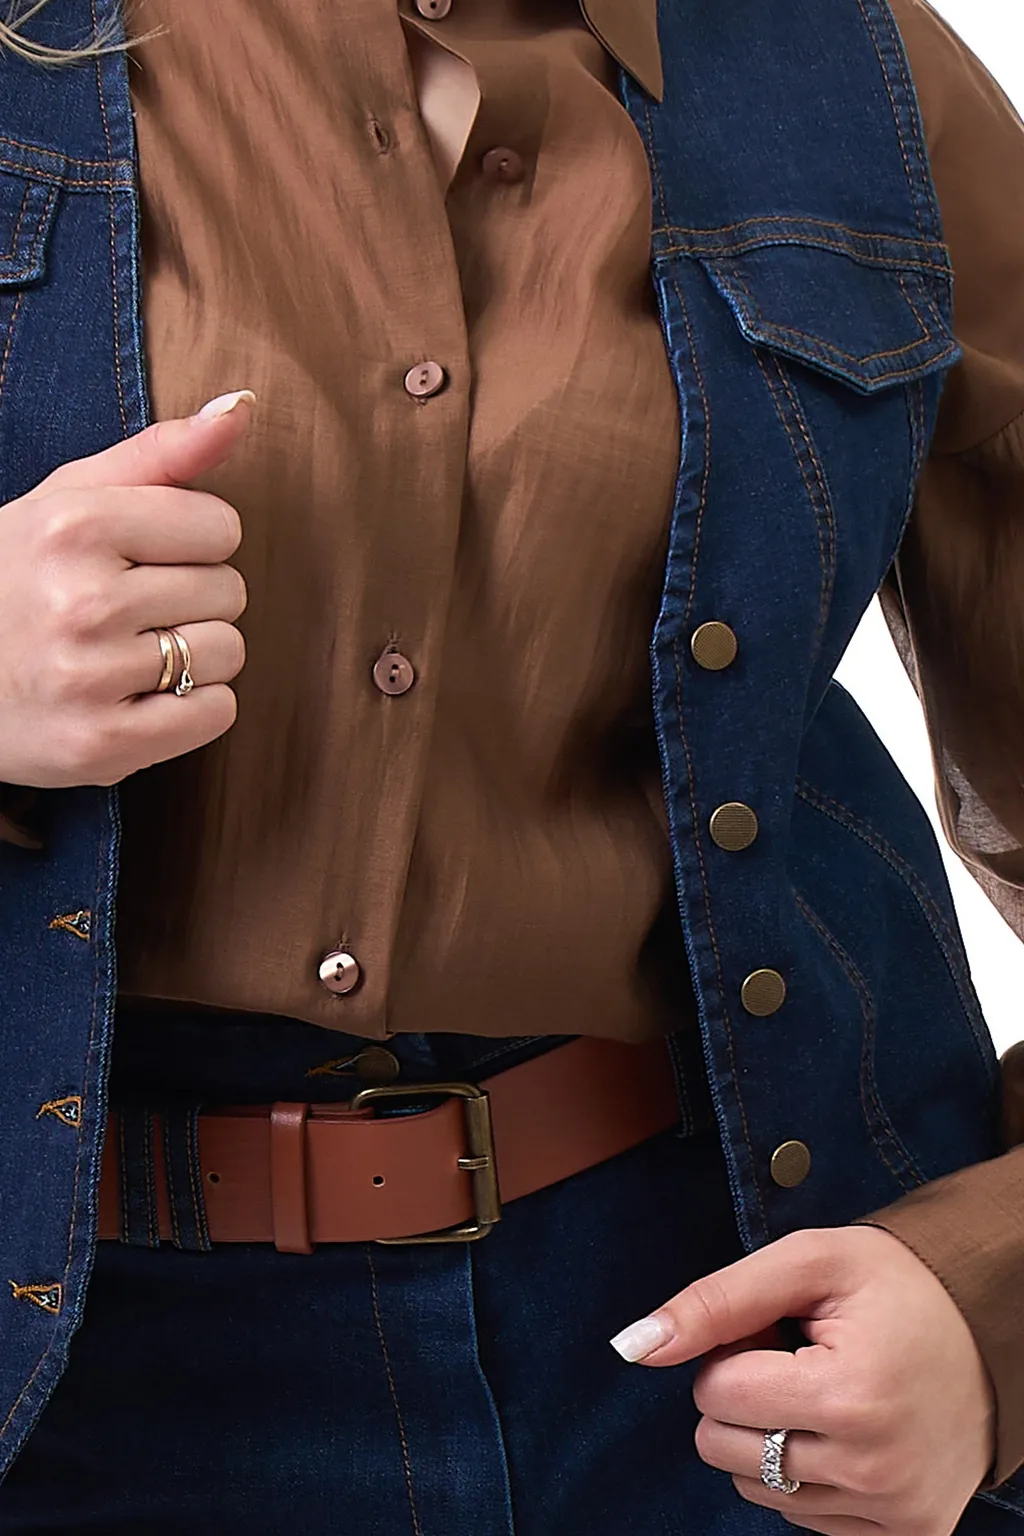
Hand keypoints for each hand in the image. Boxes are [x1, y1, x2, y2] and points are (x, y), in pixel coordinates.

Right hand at [0, 391, 252, 786]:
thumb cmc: (18, 579)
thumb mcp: (69, 499)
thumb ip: (162, 453)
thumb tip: (244, 406)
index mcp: (73, 527)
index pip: (220, 526)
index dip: (190, 543)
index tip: (141, 558)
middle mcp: (80, 602)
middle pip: (229, 590)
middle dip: (191, 599)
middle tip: (126, 611)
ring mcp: (89, 678)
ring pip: (228, 652)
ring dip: (194, 655)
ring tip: (129, 654)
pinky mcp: (102, 746)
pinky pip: (216, 713)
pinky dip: (193, 708)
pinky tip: (140, 697)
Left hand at [610, 1225, 995, 1533]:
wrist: (993, 1329)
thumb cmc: (898, 1286)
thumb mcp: (808, 1262)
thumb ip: (714, 1300)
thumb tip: (633, 1346)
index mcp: (848, 1396)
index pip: (716, 1390)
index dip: (735, 1349)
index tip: (779, 1329)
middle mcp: (872, 1469)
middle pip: (722, 1448)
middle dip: (742, 1396)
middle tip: (798, 1358)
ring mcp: (892, 1511)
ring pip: (754, 1487)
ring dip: (769, 1435)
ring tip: (823, 1389)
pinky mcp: (906, 1535)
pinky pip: (802, 1516)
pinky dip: (805, 1471)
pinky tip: (844, 1426)